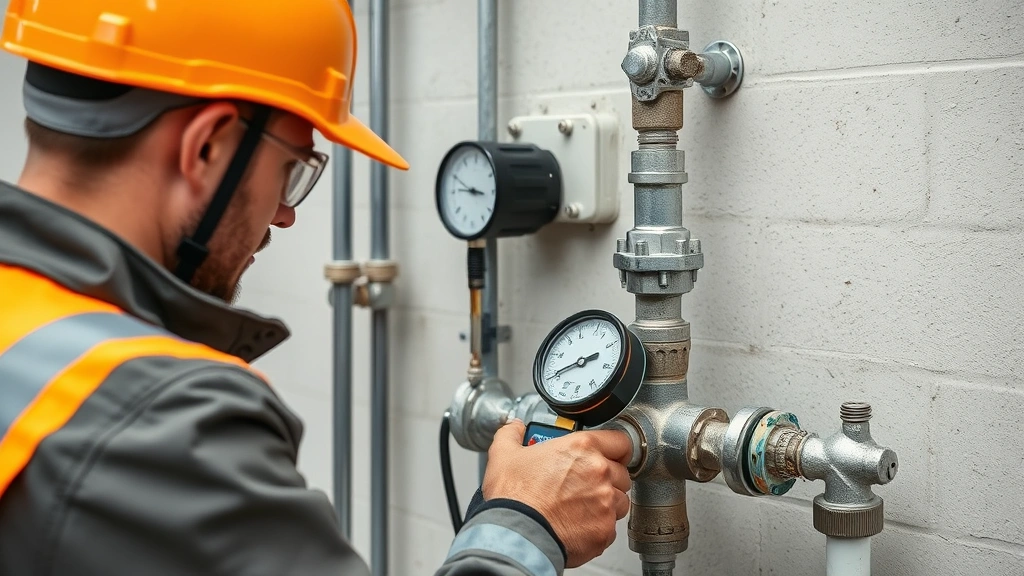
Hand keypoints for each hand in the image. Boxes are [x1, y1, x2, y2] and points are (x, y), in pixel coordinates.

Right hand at [482, 420, 632, 567]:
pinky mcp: (605, 529)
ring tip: (582, 507)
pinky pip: (611, 526)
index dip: (615, 449)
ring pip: (620, 500)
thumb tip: (514, 428)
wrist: (516, 532)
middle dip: (607, 478)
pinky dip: (599, 527)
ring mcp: (605, 502)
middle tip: (585, 485)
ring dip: (607, 502)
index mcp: (581, 448)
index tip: (610, 455)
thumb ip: (512, 435)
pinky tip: (578, 526)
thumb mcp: (504, 455)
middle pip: (621, 473)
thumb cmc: (514, 496)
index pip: (621, 441)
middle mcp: (599, 472)